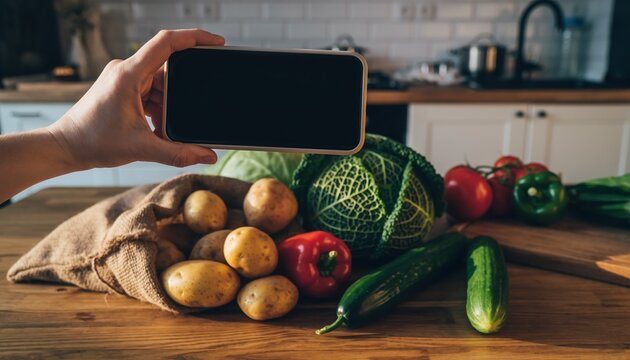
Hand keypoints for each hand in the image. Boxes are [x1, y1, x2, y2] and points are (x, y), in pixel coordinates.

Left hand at [48, 29, 224, 168]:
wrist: (65, 147)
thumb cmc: (93, 142)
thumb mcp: (142, 149)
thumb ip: (179, 153)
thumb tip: (208, 156)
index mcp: (129, 74)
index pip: (167, 43)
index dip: (195, 37)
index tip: (217, 42)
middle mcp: (126, 70)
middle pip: (168, 70)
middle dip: (179, 94)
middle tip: (178, 117)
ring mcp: (124, 78)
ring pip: (160, 83)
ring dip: (167, 105)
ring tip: (158, 128)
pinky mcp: (123, 87)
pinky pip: (151, 90)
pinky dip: (158, 108)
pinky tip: (154, 126)